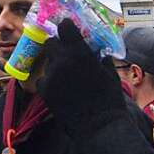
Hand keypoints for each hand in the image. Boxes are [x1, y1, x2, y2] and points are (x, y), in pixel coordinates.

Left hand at [37, 20, 127, 137]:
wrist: (100, 127)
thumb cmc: (110, 100)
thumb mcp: (110, 74)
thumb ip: (100, 59)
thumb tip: (98, 52)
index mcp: (79, 53)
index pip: (64, 27)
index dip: (67, 27)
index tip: (69, 28)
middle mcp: (61, 61)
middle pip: (51, 43)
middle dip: (58, 46)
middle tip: (67, 54)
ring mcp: (51, 76)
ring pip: (48, 62)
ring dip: (55, 65)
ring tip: (68, 76)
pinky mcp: (44, 92)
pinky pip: (43, 79)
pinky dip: (50, 81)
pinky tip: (60, 89)